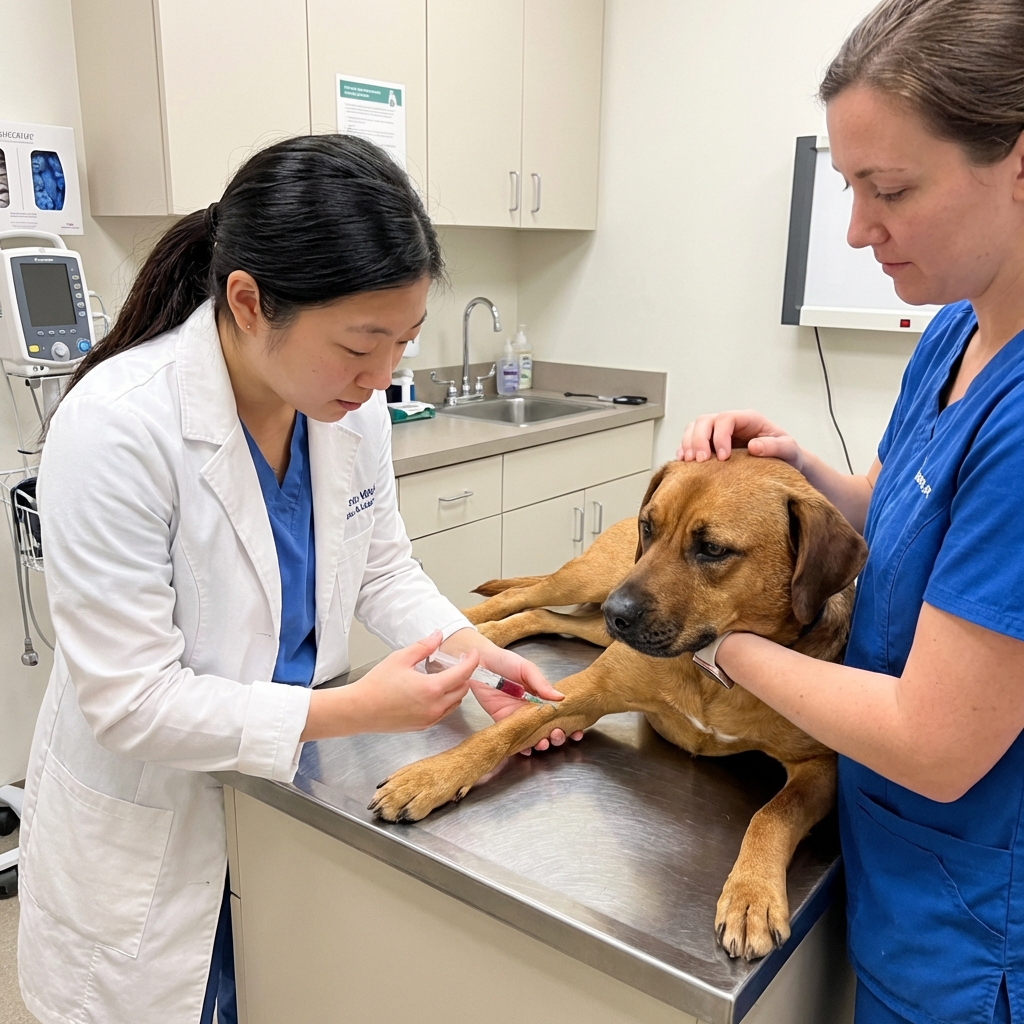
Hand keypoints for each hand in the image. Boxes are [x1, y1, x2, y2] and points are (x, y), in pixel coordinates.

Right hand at [303, 630, 475, 739]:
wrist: (359, 710)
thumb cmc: (376, 685)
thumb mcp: (400, 658)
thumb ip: (423, 646)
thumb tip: (438, 635)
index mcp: (431, 689)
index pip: (463, 673)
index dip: (472, 661)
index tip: (473, 654)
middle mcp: (434, 707)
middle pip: (463, 689)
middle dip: (465, 675)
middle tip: (458, 662)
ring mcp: (430, 719)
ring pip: (455, 703)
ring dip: (456, 689)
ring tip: (445, 676)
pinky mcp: (423, 726)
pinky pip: (443, 712)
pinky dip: (445, 700)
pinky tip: (433, 690)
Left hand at [441, 628, 584, 754]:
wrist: (480, 662)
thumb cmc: (505, 661)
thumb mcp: (526, 668)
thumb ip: (542, 683)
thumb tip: (561, 697)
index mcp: (541, 696)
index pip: (559, 713)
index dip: (570, 723)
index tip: (577, 731)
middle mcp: (531, 710)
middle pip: (548, 728)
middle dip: (556, 736)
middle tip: (556, 734)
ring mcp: (517, 717)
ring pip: (533, 736)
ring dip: (540, 743)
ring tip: (543, 743)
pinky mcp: (502, 721)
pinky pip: (513, 737)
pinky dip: (521, 747)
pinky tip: (527, 749)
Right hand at [677, 409, 802, 469]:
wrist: (783, 467)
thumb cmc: (787, 457)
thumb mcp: (789, 450)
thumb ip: (775, 447)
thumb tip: (753, 446)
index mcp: (748, 419)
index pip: (726, 418)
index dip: (720, 436)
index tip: (723, 458)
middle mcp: (731, 424)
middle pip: (704, 421)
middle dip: (698, 440)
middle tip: (701, 462)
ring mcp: (718, 433)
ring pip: (693, 428)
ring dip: (688, 444)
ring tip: (690, 463)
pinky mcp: (710, 445)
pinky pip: (690, 442)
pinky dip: (684, 450)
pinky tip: (685, 464)